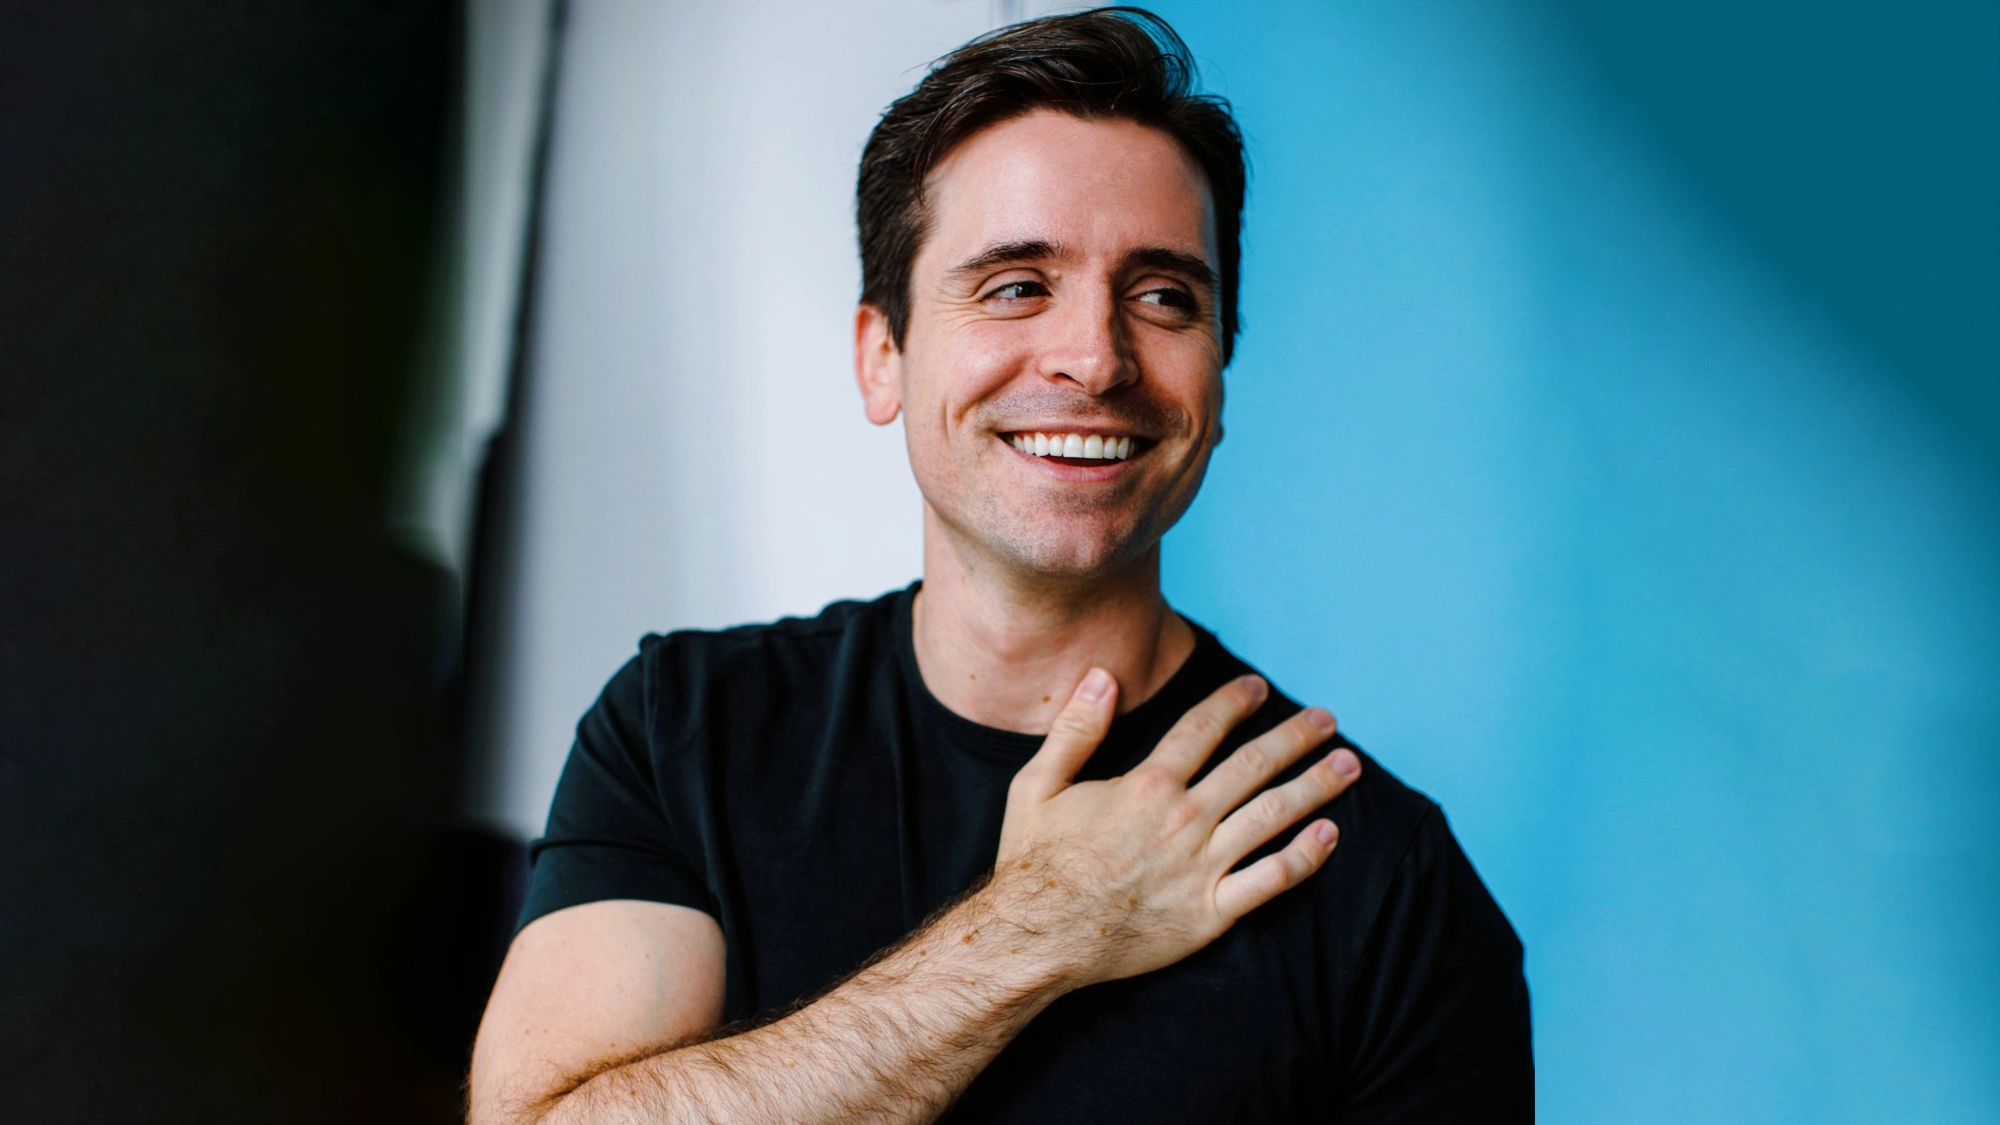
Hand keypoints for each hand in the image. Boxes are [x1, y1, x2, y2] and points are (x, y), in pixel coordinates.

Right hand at [987, 668, 1359, 989]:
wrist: (1038, 938)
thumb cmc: (1035, 864)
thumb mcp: (1037, 785)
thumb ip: (1075, 729)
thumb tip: (1101, 676)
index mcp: (1147, 785)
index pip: (1204, 728)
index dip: (1235, 702)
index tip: (1259, 689)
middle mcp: (1184, 819)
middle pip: (1253, 765)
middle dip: (1295, 738)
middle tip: (1328, 720)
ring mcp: (1202, 866)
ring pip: (1273, 815)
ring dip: (1316, 786)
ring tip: (1349, 766)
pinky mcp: (1210, 911)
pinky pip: (1270, 880)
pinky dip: (1305, 857)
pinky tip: (1330, 835)